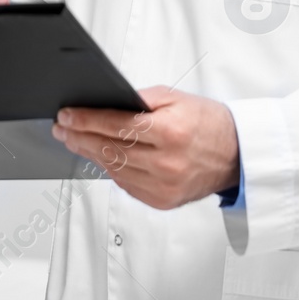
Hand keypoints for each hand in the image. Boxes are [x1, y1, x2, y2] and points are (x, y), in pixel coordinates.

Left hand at [50, 86, 239, 209]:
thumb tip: (107, 101)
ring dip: (90, 154)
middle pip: (109, 150)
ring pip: (113, 170)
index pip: (115, 126)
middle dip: (79, 137)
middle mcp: (165, 163)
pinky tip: (100, 157)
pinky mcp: (162, 201)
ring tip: (75, 140)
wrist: (236, 156)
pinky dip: (111, 170)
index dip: (86, 120)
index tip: (67, 116)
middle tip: (62, 128)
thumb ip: (141, 99)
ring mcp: (163, 187)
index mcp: (169, 133)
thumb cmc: (209, 124)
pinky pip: (126, 185)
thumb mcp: (177, 98)